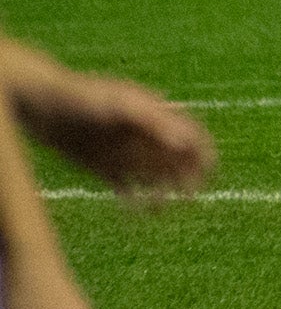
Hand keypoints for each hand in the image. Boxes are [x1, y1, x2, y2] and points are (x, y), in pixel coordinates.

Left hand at [19, 77, 213, 201]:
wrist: (43, 104)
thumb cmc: (87, 98)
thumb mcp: (123, 106)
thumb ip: (156, 122)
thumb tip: (185, 142)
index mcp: (158, 116)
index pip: (192, 135)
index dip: (204, 153)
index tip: (210, 172)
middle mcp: (145, 137)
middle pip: (177, 161)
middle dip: (187, 179)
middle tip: (189, 198)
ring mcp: (125, 153)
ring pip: (154, 178)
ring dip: (162, 193)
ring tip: (160, 209)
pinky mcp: (104, 168)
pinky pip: (125, 188)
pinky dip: (132, 201)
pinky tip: (133, 210)